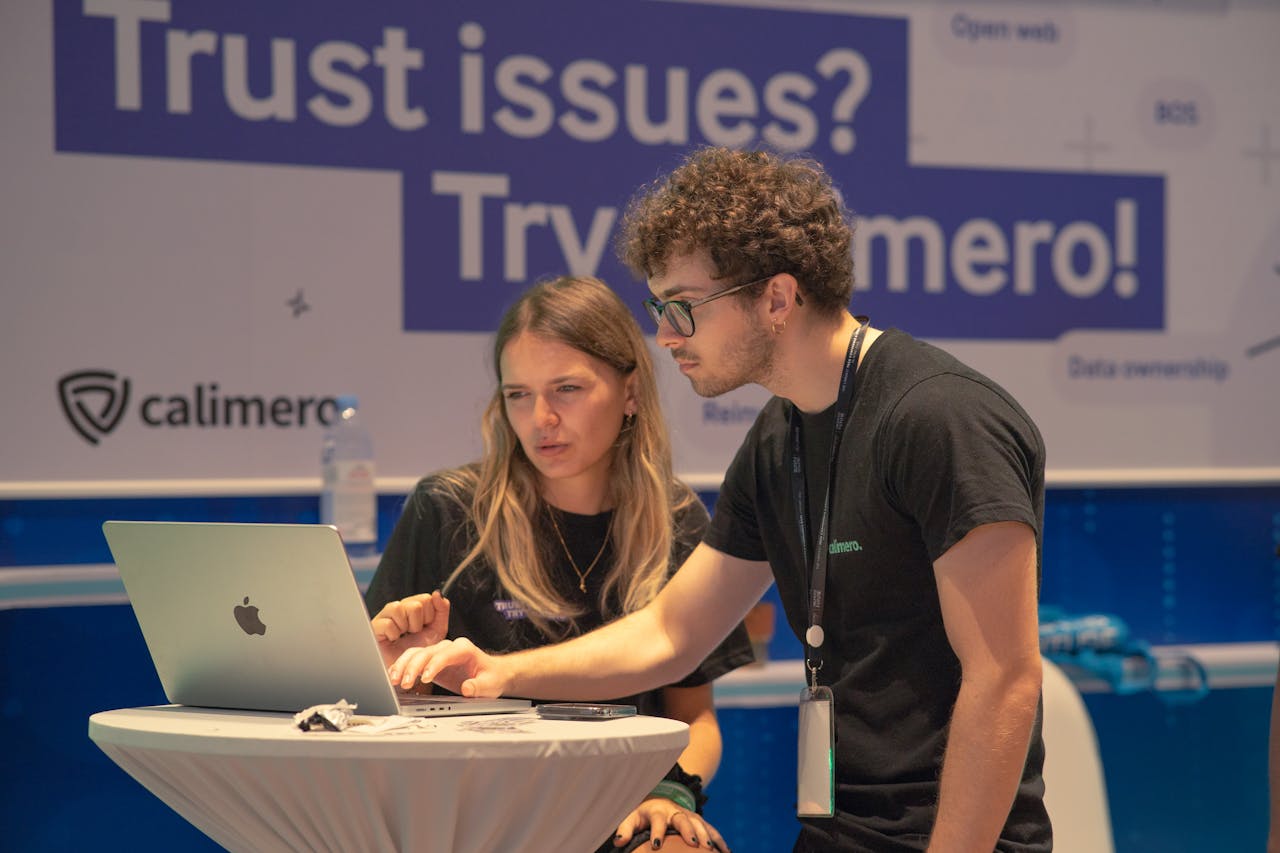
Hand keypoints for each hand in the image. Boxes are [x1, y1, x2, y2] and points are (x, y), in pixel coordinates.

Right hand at [371, 591, 450, 668]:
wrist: (405, 671)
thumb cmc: (419, 651)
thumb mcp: (437, 629)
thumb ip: (441, 609)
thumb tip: (437, 593)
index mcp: (413, 606)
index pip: (426, 598)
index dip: (429, 617)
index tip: (424, 628)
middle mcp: (399, 607)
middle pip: (415, 604)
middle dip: (418, 624)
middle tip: (412, 633)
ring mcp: (385, 615)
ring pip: (399, 608)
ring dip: (405, 627)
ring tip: (402, 635)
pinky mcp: (374, 626)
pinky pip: (387, 623)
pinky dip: (393, 635)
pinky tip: (392, 639)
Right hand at [388, 636, 510, 696]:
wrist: (492, 674)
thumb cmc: (492, 677)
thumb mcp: (490, 684)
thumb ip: (479, 686)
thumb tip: (467, 688)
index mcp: (463, 649)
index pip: (445, 654)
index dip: (434, 665)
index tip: (425, 679)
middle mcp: (449, 647)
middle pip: (426, 652)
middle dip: (414, 666)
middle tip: (405, 683)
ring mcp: (438, 653)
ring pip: (416, 653)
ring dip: (403, 666)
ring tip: (394, 680)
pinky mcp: (430, 662)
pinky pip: (413, 661)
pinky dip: (402, 667)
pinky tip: (393, 676)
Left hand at [612, 798, 727, 850]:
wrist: (658, 800)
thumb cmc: (642, 815)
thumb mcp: (631, 818)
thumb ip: (624, 829)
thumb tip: (618, 841)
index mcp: (657, 811)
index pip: (657, 821)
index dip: (657, 832)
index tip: (656, 845)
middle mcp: (675, 811)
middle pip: (683, 819)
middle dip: (689, 831)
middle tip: (695, 843)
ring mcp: (689, 815)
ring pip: (700, 822)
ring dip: (707, 834)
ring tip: (711, 848)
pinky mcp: (698, 820)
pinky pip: (711, 829)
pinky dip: (719, 839)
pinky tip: (726, 852)